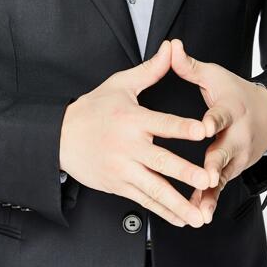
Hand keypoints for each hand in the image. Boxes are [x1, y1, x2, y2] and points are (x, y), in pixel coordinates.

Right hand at [59, 40, 208, 228]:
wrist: (59, 137)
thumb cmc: (92, 109)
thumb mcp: (119, 84)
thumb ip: (150, 70)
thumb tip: (170, 48)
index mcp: (132, 119)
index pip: (162, 123)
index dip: (183, 127)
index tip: (204, 131)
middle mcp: (128, 147)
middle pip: (161, 162)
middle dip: (186, 173)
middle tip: (207, 179)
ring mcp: (123, 169)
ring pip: (154, 189)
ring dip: (178, 203)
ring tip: (199, 215)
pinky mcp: (118, 185)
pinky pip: (144, 201)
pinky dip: (164, 212)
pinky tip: (181, 218)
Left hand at [169, 39, 266, 223]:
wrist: (266, 115)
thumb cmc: (234, 93)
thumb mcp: (214, 76)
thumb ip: (189, 66)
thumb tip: (171, 46)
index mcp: (230, 109)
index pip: (220, 115)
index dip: (212, 120)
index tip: (203, 126)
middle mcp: (236, 136)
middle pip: (224, 151)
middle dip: (215, 164)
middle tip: (205, 176)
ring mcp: (236, 157)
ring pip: (222, 176)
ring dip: (210, 192)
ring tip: (198, 209)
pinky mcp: (232, 171)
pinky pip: (219, 189)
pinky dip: (209, 201)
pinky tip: (197, 216)